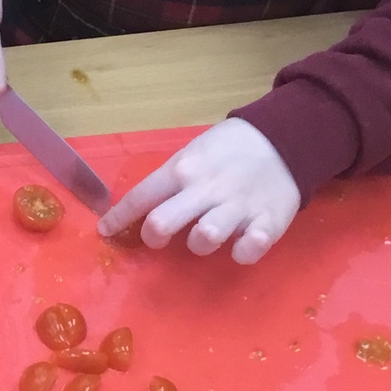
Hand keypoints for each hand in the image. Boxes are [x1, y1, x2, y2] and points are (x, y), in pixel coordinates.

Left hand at [98, 118, 299, 263]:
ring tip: (207, 234)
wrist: (284, 138)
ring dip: (199, 243)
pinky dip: (242, 252)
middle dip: (153, 237)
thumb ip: (171, 181)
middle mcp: (205, 190)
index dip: (118, 218)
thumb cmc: (228, 149)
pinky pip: (247, 251)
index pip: (140, 197)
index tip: (105, 231)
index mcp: (183, 170)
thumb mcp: (193, 154)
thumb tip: (140, 210)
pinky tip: (242, 242)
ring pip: (203, 240)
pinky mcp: (268, 223)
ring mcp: (237, 207)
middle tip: (159, 238)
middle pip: (161, 224)